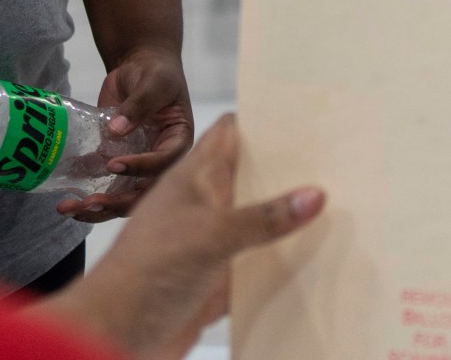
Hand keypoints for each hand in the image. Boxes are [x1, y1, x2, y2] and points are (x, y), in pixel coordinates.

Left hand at [35, 118, 322, 359]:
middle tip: (336, 163)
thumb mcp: (209, 236)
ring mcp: (209, 244)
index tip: (306, 116)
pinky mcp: (215, 281)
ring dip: (286, 221)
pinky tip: (313, 260)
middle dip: (288, 172)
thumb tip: (315, 194)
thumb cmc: (147, 272)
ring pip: (256, 223)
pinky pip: (255, 267)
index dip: (263, 121)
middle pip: (250, 177)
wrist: (112, 334)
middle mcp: (203, 207)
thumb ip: (261, 217)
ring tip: (338, 208)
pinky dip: (278, 264)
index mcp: (194, 180)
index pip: (231, 134)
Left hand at [60, 45, 194, 220]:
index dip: (141, 168)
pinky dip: (86, 194)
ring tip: (69, 208)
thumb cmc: (156, 73)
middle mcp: (160, 160)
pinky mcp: (117, 163)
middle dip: (116, 202)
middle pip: (143, 191)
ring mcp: (138, 165)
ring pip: (122, 196)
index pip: (164, 163)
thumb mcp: (153, 83)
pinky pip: (104, 185)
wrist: (140, 66)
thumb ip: (139, 104)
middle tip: (89, 202)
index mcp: (178, 141)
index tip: (114, 165)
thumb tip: (117, 130)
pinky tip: (66, 201)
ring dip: (98, 208)